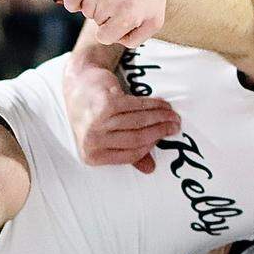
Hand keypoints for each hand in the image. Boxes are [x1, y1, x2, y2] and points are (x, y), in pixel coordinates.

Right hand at [61, 0, 177, 47]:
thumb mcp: (154, 21)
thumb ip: (135, 39)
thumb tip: (116, 39)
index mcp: (126, 17)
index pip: (104, 37)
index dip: (112, 30)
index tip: (120, 18)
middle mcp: (109, 4)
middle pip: (95, 21)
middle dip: (107, 15)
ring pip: (85, 9)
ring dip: (95, 4)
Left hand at [63, 56, 180, 173]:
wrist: (78, 84)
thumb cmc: (94, 114)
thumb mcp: (107, 137)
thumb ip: (127, 153)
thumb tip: (150, 169)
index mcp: (91, 155)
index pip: (130, 154)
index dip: (151, 145)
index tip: (164, 137)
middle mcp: (92, 141)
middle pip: (136, 138)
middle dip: (160, 131)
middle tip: (175, 126)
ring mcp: (97, 122)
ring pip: (139, 121)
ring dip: (160, 117)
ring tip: (172, 114)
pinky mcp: (105, 104)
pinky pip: (137, 106)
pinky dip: (153, 105)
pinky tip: (163, 104)